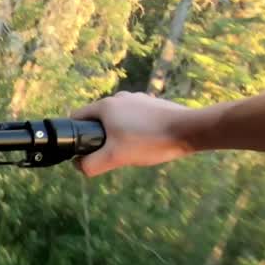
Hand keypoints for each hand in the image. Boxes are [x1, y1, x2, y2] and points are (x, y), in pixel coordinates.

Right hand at [70, 92, 196, 176]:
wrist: (189, 130)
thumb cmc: (148, 141)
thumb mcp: (115, 158)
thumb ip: (91, 165)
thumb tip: (80, 167)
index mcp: (105, 106)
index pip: (77, 117)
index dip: (75, 135)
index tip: (85, 151)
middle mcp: (119, 98)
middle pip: (97, 119)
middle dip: (99, 137)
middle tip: (110, 155)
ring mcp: (138, 99)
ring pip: (117, 119)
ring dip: (117, 134)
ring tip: (131, 150)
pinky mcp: (153, 104)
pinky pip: (135, 118)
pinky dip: (134, 129)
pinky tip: (146, 142)